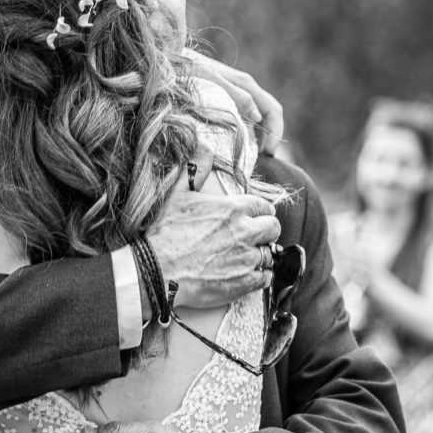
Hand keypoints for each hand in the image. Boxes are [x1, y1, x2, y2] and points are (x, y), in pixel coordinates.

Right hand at [147, 178, 279, 308]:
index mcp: (232, 209)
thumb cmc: (165, 233)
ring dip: (260, 255)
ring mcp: (247, 258)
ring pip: (269, 255)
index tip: (256, 216)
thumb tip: (203, 150)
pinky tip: (247, 275)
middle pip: (273, 228)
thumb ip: (194, 171)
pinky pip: (265, 278)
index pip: (263, 206)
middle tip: (255, 236)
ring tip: (245, 258)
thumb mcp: (176, 195)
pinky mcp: (245, 282)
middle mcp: (245, 232)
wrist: (158, 270)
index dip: (260, 211)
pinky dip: (260, 276)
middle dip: (267, 231)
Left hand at [184, 50, 283, 155]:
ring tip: (250, 158)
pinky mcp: (223, 98)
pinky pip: (241, 118)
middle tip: (263, 160)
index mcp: (246, 84)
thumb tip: (258, 117)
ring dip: (257, 137)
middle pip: (268, 115)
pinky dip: (244, 132)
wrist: (168, 57)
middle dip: (270, 137)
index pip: (273, 110)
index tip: (269, 154)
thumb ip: (236, 96)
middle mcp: (244, 89)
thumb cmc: (188, 68)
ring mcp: (234, 93)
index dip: (276, 132)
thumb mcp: (211, 81)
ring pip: (255, 118)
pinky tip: (235, 146)